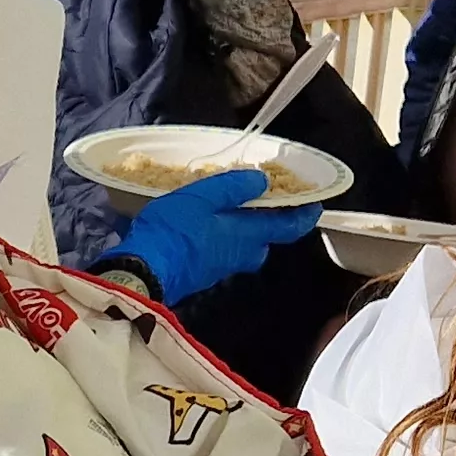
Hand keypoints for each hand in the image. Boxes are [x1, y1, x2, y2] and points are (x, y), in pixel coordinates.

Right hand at [102, 167, 324, 301]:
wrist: (140, 272)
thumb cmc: (174, 231)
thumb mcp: (203, 196)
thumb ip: (234, 187)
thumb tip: (263, 182)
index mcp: (248, 234)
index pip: (290, 227)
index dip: (305, 214)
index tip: (314, 203)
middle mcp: (240, 255)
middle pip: (265, 240)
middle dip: (267, 223)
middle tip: (260, 202)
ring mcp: (220, 268)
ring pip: (242, 248)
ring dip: (240, 230)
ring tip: (226, 210)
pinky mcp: (200, 274)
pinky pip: (220, 253)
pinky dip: (219, 239)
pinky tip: (201, 227)